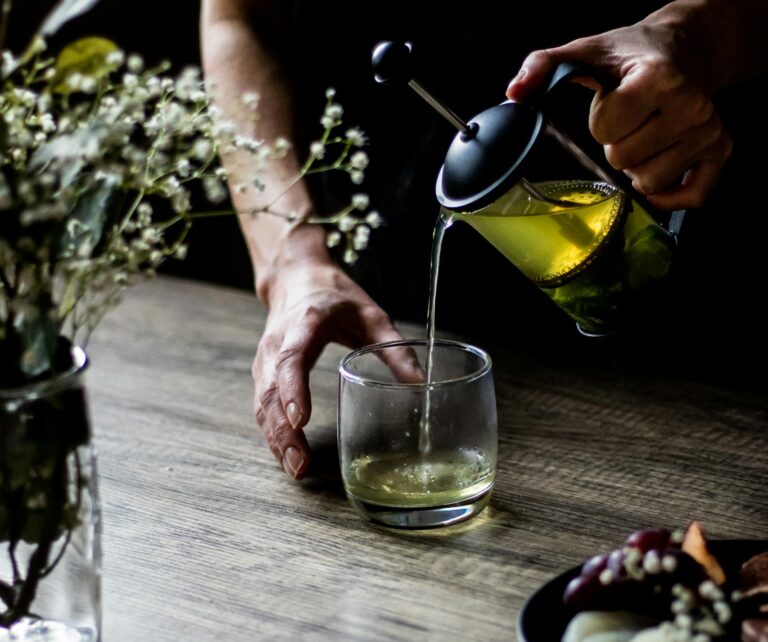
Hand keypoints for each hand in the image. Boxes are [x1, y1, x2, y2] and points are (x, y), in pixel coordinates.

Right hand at [253, 256, 422, 478]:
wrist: (295, 277)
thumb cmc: (335, 296)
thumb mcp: (372, 315)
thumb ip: (396, 349)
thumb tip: (422, 385)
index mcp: (306, 323)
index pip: (292, 359)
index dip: (293, 390)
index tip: (301, 419)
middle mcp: (278, 343)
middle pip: (271, 391)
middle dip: (284, 430)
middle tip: (301, 463)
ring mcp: (265, 358)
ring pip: (262, 403)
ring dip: (276, 438)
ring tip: (296, 469)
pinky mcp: (262, 372)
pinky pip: (262, 406)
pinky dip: (271, 432)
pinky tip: (286, 456)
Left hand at [505, 20, 731, 211]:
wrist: (681, 48)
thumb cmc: (630, 55)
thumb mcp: (585, 51)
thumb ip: (543, 65)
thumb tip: (514, 93)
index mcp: (657, 79)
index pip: (605, 130)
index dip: (600, 121)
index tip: (612, 103)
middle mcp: (690, 106)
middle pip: (624, 161)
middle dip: (616, 145)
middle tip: (629, 121)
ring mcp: (707, 132)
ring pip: (650, 183)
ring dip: (637, 167)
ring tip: (644, 136)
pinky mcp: (719, 151)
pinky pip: (691, 197)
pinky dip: (670, 195)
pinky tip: (660, 171)